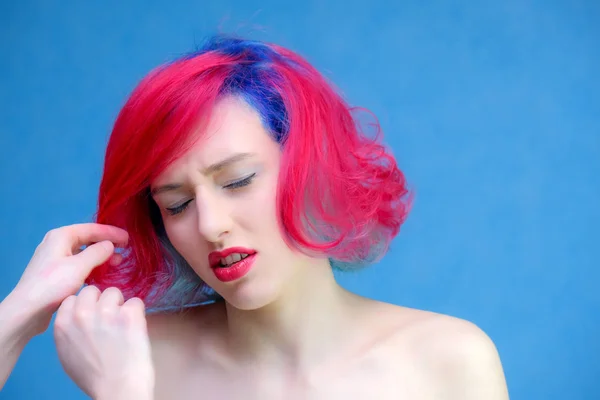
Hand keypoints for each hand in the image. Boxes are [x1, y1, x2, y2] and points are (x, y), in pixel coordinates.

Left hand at [12, 223, 127, 336]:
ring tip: (116, 263)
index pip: (92, 228)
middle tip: (125, 251)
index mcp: (61, 236)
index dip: (112, 233)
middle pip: (87, 239)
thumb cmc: (53, 285)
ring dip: (100, 257)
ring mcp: (55, 258)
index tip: (128, 239)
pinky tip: (101, 274)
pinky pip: (78, 263)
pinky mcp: (55, 272)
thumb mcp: (80, 266)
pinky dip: (91, 266)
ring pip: (83, 252)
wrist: (27, 310)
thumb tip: (111, 245)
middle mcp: (57, 243)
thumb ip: (98, 252)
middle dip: (107, 244)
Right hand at [54, 286, 154, 398]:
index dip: (86, 306)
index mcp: (63, 324)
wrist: (117, 389)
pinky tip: (135, 329)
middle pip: (93, 290)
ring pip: (115, 292)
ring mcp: (106, 312)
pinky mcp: (129, 315)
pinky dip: (138, 314)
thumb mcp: (67, 353)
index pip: (73, 298)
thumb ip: (70, 330)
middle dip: (102, 302)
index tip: (94, 317)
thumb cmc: (95, 377)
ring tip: (123, 326)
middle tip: (110, 320)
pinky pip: (136, 302)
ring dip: (121, 306)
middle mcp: (82, 314)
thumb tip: (77, 315)